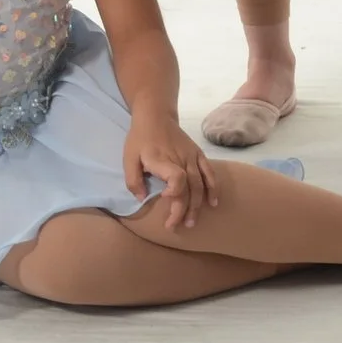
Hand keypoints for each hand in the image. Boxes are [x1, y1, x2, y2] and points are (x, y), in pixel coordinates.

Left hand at [123, 114, 217, 230]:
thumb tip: (142, 198)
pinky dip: (213, 188)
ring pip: (199, 185)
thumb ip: (133, 180)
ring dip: (197, 205)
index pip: (177, 177)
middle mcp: (180, 159)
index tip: (166, 198)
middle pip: (189, 188)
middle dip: (183, 210)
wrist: (155, 116)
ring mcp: (191, 157)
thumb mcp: (128, 158)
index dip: (175, 191)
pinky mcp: (198, 154)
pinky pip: (209, 173)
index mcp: (162, 160)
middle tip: (175, 226)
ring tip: (190, 222)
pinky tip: (213, 203)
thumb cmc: (140, 139)